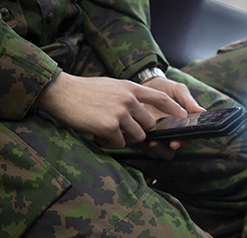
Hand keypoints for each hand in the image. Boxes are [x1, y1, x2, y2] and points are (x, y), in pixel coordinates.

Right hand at [37, 72, 186, 148]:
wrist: (61, 92)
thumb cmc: (85, 90)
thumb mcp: (112, 85)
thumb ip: (129, 95)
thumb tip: (141, 110)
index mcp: (131, 88)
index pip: (161, 97)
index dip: (175, 108)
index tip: (185, 116)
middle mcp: (129, 100)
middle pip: (149, 125)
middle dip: (139, 131)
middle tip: (122, 129)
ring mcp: (120, 113)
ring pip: (137, 136)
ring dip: (124, 138)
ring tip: (108, 130)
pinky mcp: (109, 127)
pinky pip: (119, 143)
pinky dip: (110, 142)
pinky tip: (98, 133)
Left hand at [140, 77, 205, 158]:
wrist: (145, 84)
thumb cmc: (165, 88)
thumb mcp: (178, 90)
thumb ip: (189, 101)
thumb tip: (202, 112)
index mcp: (184, 124)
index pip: (189, 138)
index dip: (185, 142)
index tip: (177, 141)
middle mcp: (173, 132)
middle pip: (176, 148)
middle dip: (172, 148)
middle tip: (168, 143)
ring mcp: (159, 135)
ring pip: (163, 152)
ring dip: (160, 150)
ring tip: (153, 142)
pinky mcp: (146, 135)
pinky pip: (148, 148)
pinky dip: (146, 147)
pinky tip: (143, 138)